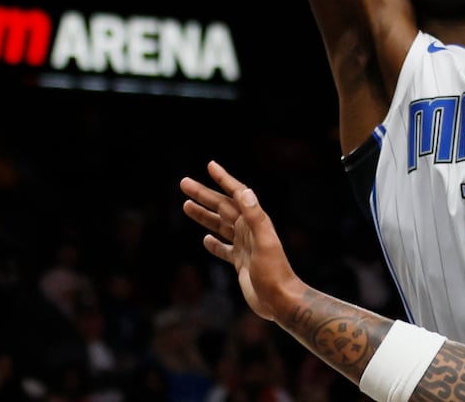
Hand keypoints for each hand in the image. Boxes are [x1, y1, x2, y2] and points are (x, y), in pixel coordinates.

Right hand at [181, 161, 300, 322]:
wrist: (280, 299)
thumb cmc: (274, 271)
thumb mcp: (264, 241)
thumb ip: (255, 216)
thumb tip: (244, 191)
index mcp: (254, 221)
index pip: (236, 194)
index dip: (224, 179)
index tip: (210, 165)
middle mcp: (248, 230)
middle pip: (222, 207)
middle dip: (203, 194)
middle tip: (183, 182)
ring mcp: (244, 246)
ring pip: (219, 226)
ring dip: (203, 215)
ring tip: (185, 204)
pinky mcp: (241, 263)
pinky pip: (224, 249)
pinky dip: (214, 244)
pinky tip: (205, 240)